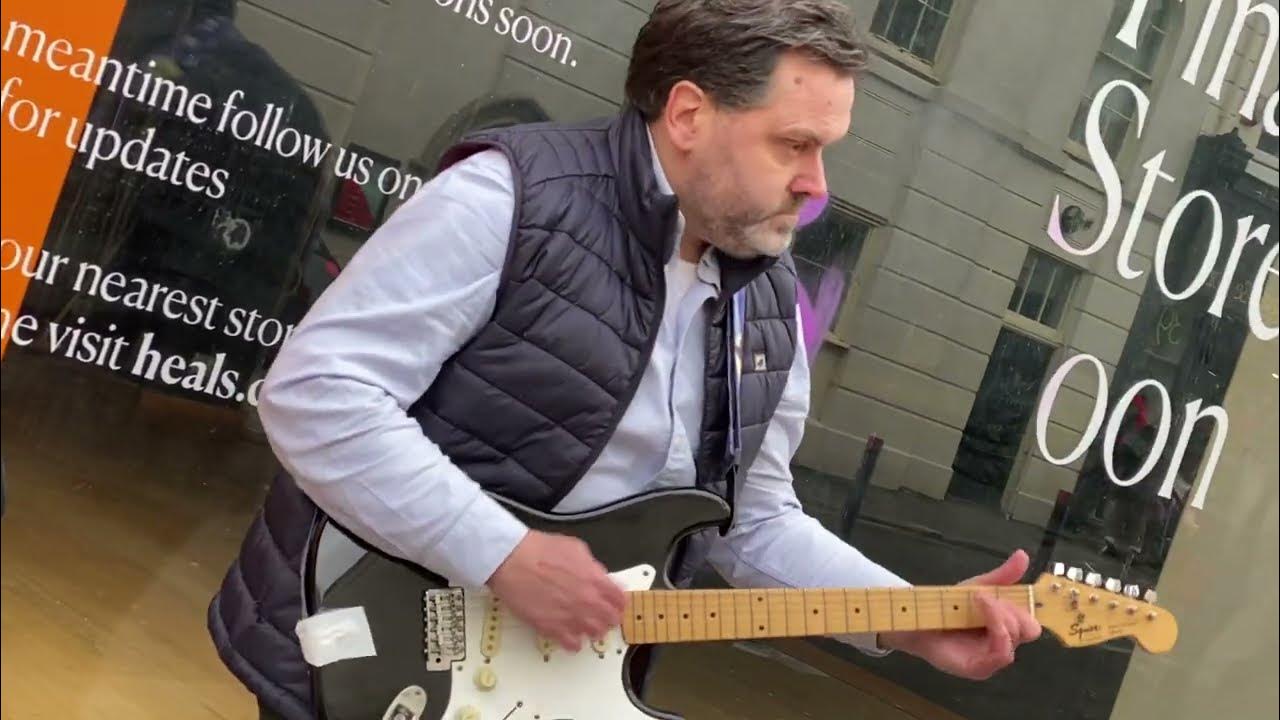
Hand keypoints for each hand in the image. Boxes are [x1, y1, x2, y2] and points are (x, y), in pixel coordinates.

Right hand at [486, 530, 626, 651]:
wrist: (511, 560)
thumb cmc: (538, 550)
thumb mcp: (575, 548)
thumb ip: (592, 565)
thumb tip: (598, 575)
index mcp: (596, 580)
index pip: (620, 600)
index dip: (618, 602)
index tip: (615, 603)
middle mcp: (588, 602)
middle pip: (611, 620)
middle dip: (608, 616)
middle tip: (600, 614)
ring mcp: (571, 618)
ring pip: (595, 634)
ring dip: (592, 629)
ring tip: (584, 624)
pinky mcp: (552, 629)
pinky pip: (573, 645)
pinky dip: (574, 642)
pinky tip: (569, 635)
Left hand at [880, 549, 1041, 680]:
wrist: (917, 617)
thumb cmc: (948, 606)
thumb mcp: (977, 587)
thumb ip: (1002, 575)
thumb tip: (1023, 555)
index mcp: (1006, 626)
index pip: (1031, 622)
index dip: (1023, 607)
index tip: (999, 592)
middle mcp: (1003, 644)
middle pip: (1028, 631)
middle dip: (1011, 610)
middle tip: (985, 597)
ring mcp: (991, 659)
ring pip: (1012, 642)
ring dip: (999, 617)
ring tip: (978, 600)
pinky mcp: (978, 669)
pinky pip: (1000, 657)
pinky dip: (995, 633)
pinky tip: (979, 616)